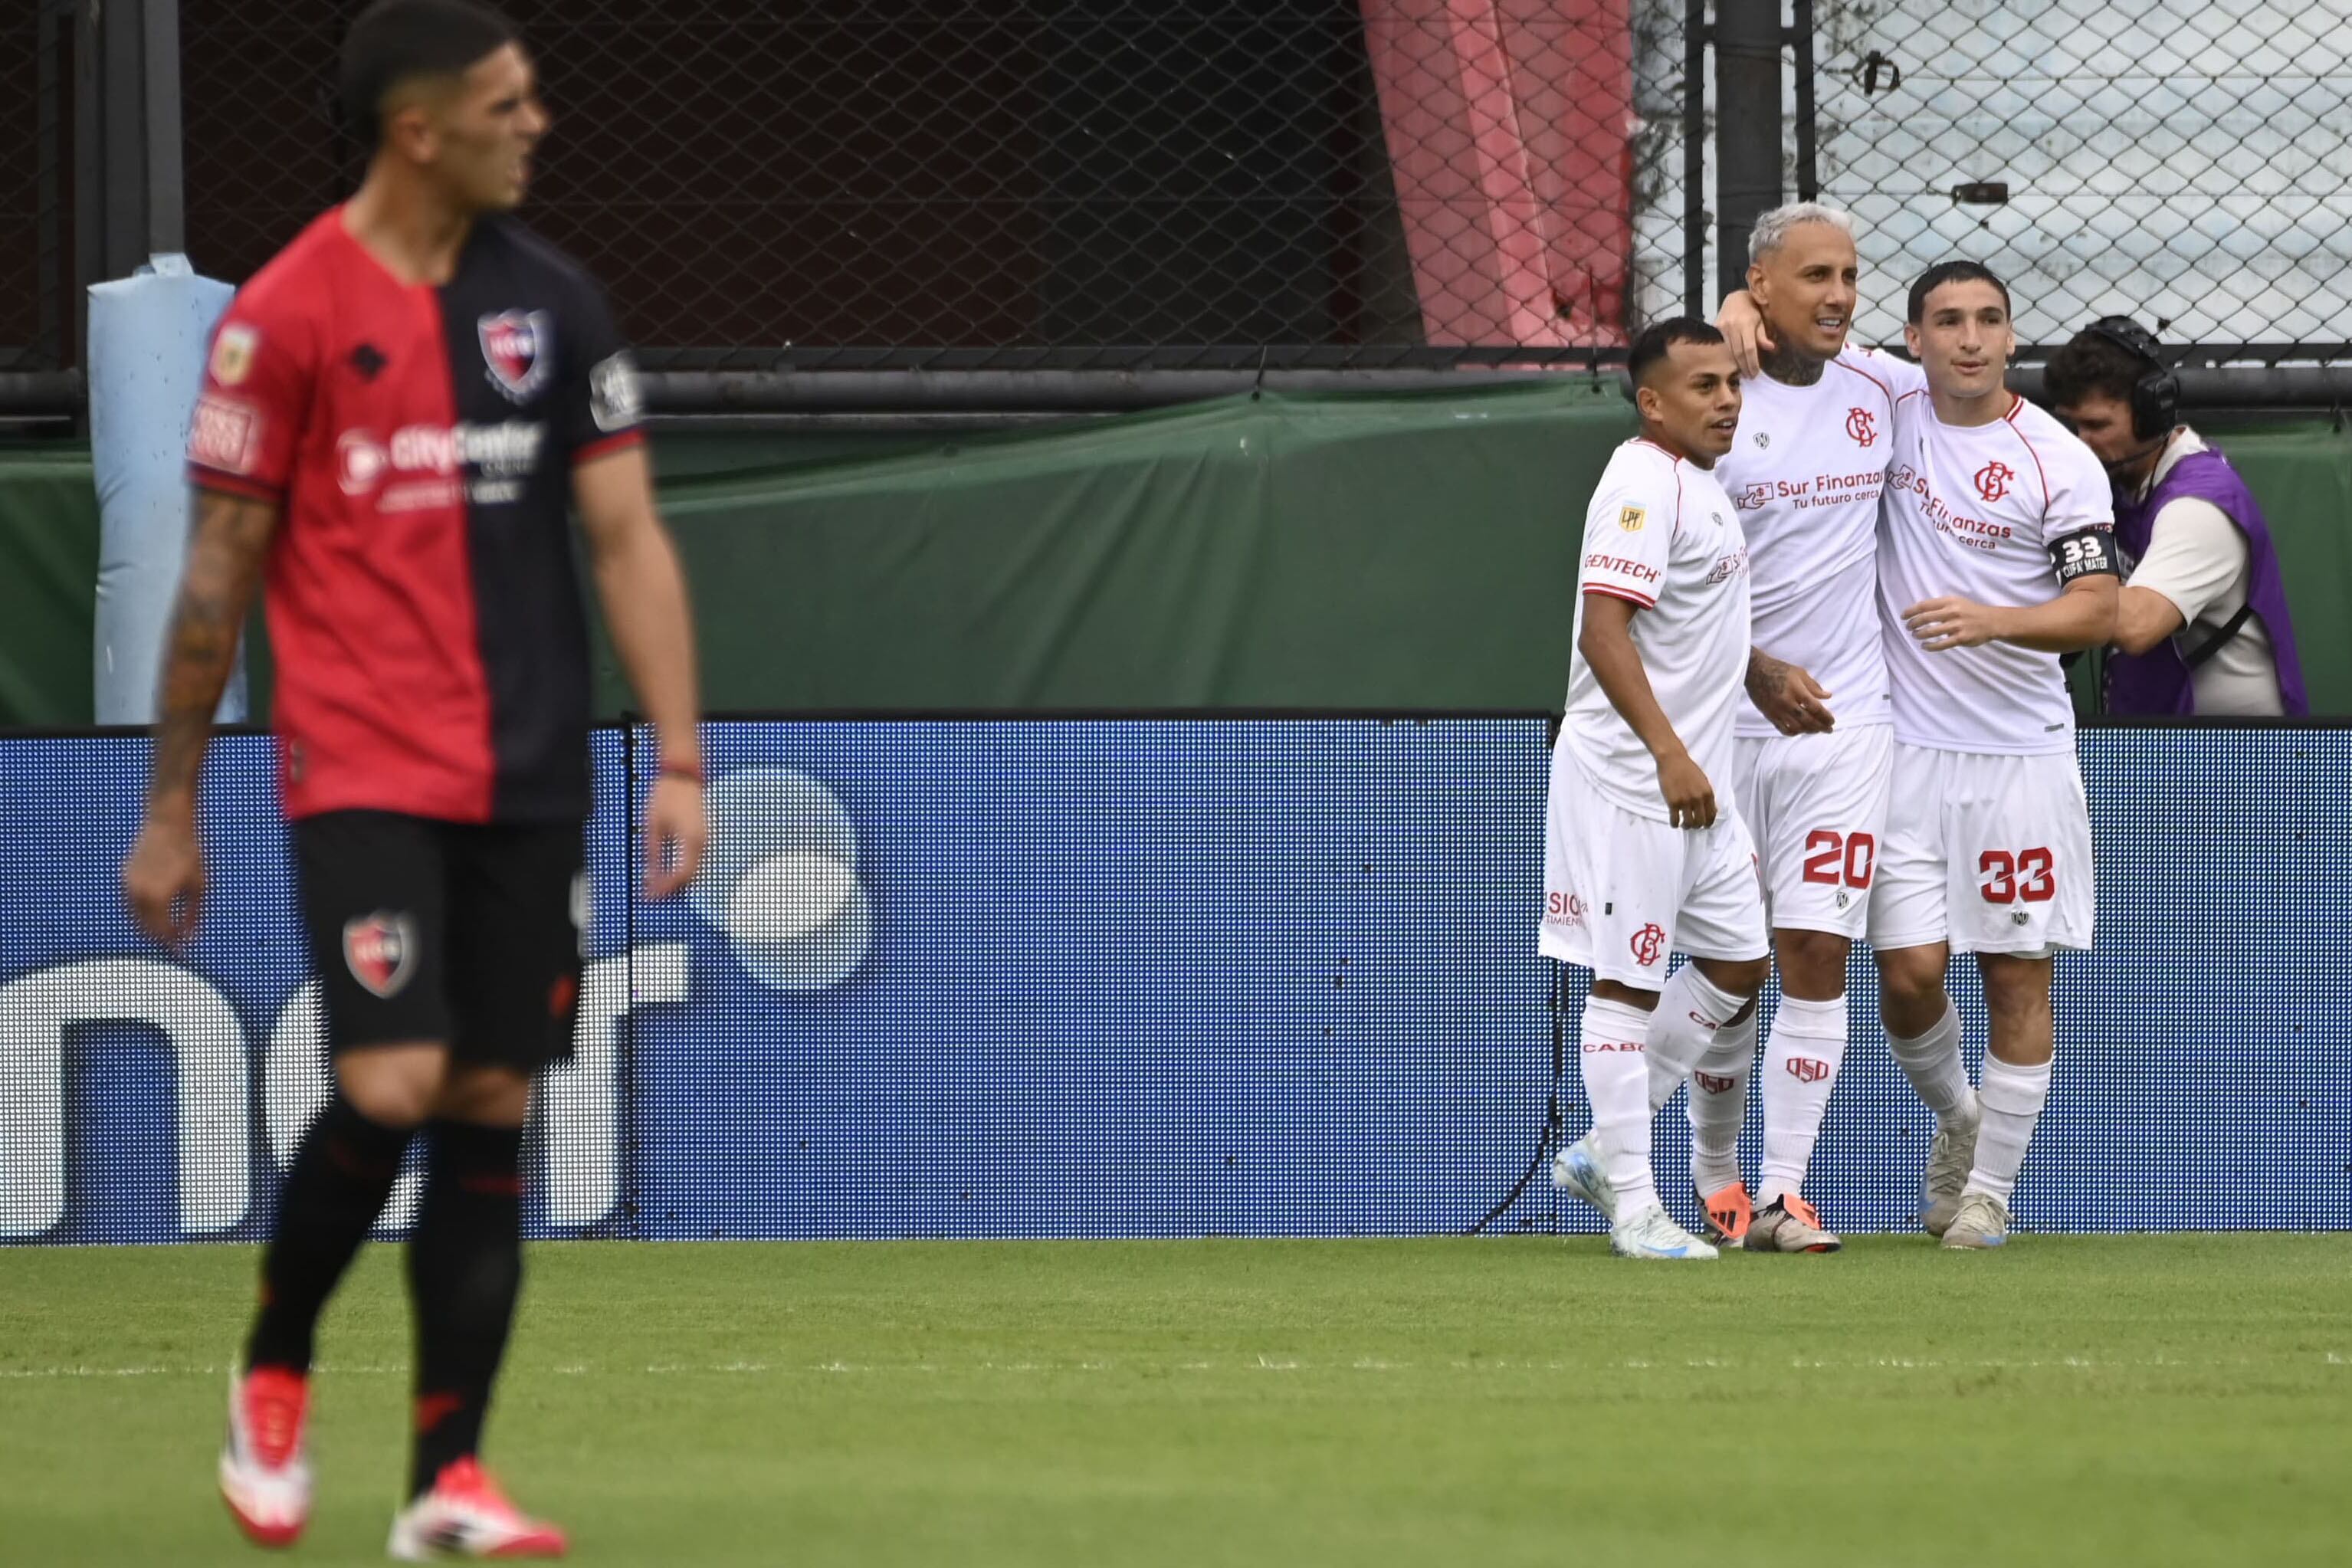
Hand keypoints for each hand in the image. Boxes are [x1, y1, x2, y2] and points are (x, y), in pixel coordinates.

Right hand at [124, 813, 203, 944]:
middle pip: (145, 929)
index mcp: (157, 898)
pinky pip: (131, 904)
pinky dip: (142, 913)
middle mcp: (137, 895)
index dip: (173, 944)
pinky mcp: (124, 877)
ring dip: (149, 927)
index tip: (183, 951)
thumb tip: (189, 938)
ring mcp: (127, 886)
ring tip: (167, 930)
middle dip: (160, 938)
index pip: (162, 932)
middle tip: (175, 944)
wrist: (168, 822)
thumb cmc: (190, 852)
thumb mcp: (201, 885)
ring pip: (135, 918)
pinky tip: (156, 913)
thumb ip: (194, 915)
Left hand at [642, 774, 708, 898]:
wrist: (683, 775)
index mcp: (690, 840)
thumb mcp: (653, 826)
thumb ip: (653, 854)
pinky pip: (697, 860)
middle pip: (691, 877)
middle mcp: (703, 842)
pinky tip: (670, 870)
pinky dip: (684, 869)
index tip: (650, 895)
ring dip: (678, 880)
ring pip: (696, 871)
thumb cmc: (667, 795)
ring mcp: (707, 839)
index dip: (665, 888)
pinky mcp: (706, 836)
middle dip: (671, 889)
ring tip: (658, 883)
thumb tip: (650, 877)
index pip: (680, 875)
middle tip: (652, 893)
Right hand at [1655, 748, 1716, 828]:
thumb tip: (1712, 809)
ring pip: (1689, 823)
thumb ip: (1707, 795)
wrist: (1672, 759)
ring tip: (1683, 824)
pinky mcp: (1673, 803)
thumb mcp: (1703, 781)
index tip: (1704, 825)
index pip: (1711, 815)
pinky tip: (1674, 823)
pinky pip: (1675, 820)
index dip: (1708, 823)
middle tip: (1692, 825)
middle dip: (1696, 826)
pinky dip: (1675, 824)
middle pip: (1701, 822)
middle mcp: (1698, 799)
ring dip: (1686, 826)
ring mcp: (1686, 801)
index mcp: (1708, 793)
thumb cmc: (1687, 768)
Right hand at [1716, 289, 1770, 379]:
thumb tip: (1771, 348)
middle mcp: (1732, 326)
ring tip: (1743, 372)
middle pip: (1738, 353)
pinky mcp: (1714, 328)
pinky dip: (1727, 356)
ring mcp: (1722, 327)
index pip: (1749, 349)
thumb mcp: (1761, 320)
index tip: (1755, 373)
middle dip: (1744, 367)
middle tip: (1750, 376)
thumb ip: (1763, 335)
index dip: (1752, 363)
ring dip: (1736, 364)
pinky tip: (1733, 363)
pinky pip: (1721, 346)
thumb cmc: (1752, 309)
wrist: (1735, 298)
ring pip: (1728, 352)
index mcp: (1746, 323)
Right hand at [1747, 653, 1834, 733]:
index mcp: (1796, 690)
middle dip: (1821, 726)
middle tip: (1829, 729)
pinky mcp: (1769, 715)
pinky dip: (1793, 732)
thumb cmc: (1778, 669)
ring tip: (1816, 730)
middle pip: (1808, 720)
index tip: (1832, 720)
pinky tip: (1799, 731)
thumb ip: (1814, 686)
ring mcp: (1777, 710)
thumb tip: (1827, 696)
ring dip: (1809, 731)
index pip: (1815, 708)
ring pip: (1796, 727)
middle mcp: (1787, 702)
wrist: (1754, 671)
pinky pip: (1783, 729)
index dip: (1826, 716)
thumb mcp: (1799, 673)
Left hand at [1904, 596, 2009, 651]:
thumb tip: (1919, 612)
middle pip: (1924, 618)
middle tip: (1908, 628)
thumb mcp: (1957, 602)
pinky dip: (1930, 646)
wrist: (1992, 621)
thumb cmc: (1971, 611)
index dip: (1911, 611)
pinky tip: (1924, 646)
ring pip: (1931, 632)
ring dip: (1919, 635)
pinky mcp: (1961, 638)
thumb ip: (1940, 606)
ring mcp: (1956, 626)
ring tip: (1915, 636)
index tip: (1903, 616)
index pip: (1924, 605)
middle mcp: (1952, 612)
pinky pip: (1941, 644)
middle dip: (1913, 624)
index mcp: (1949, 602)